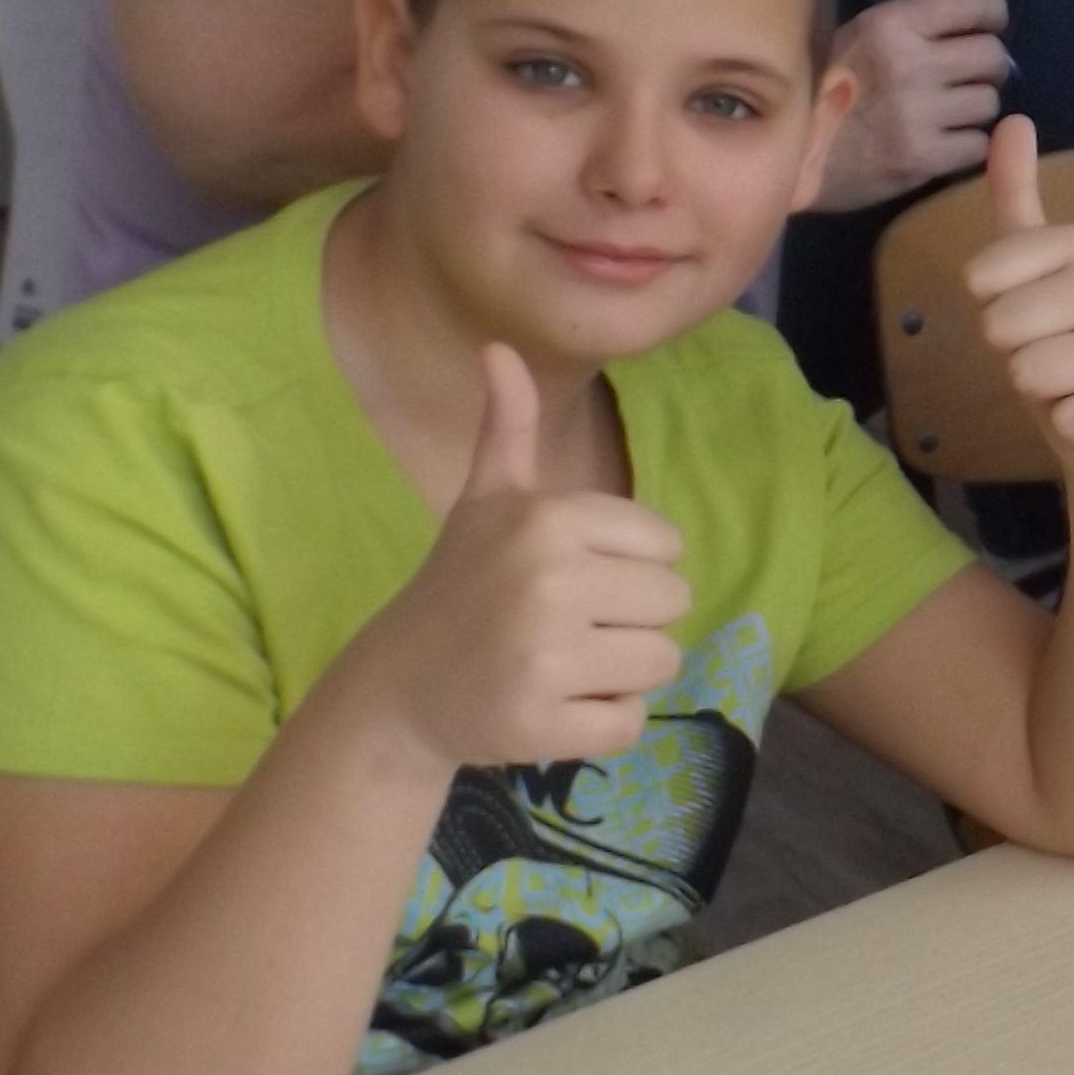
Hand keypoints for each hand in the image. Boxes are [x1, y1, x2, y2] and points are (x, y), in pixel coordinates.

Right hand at [348, 346, 690, 773]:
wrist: (400, 683)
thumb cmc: (460, 582)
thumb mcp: (485, 499)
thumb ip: (508, 428)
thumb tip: (498, 348)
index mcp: (548, 520)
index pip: (667, 546)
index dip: (630, 567)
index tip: (572, 576)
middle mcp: (548, 582)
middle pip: (673, 604)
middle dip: (631, 621)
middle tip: (565, 627)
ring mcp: (544, 658)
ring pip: (661, 664)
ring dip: (621, 673)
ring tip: (561, 665)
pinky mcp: (542, 726)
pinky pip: (630, 723)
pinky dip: (601, 723)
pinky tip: (552, 708)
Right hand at [815, 0, 1014, 208]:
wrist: (790, 157)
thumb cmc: (823, 88)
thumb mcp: (862, 34)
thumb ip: (920, 13)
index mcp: (891, 25)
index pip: (974, 3)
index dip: (992, 13)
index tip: (987, 26)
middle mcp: (910, 64)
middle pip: (992, 56)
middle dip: (985, 66)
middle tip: (964, 77)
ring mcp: (918, 114)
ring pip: (989, 103)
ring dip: (974, 109)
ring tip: (946, 113)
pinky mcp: (923, 159)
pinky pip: (978, 145)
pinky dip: (965, 145)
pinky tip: (940, 142)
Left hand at [961, 119, 1073, 476]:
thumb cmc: (1058, 337)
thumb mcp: (1028, 264)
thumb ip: (1016, 193)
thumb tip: (1012, 118)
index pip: (986, 271)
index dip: (987, 298)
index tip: (1018, 303)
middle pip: (1003, 322)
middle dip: (1008, 348)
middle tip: (1042, 349)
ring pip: (1030, 369)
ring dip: (1034, 386)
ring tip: (1064, 381)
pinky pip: (1066, 415)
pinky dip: (1065, 421)